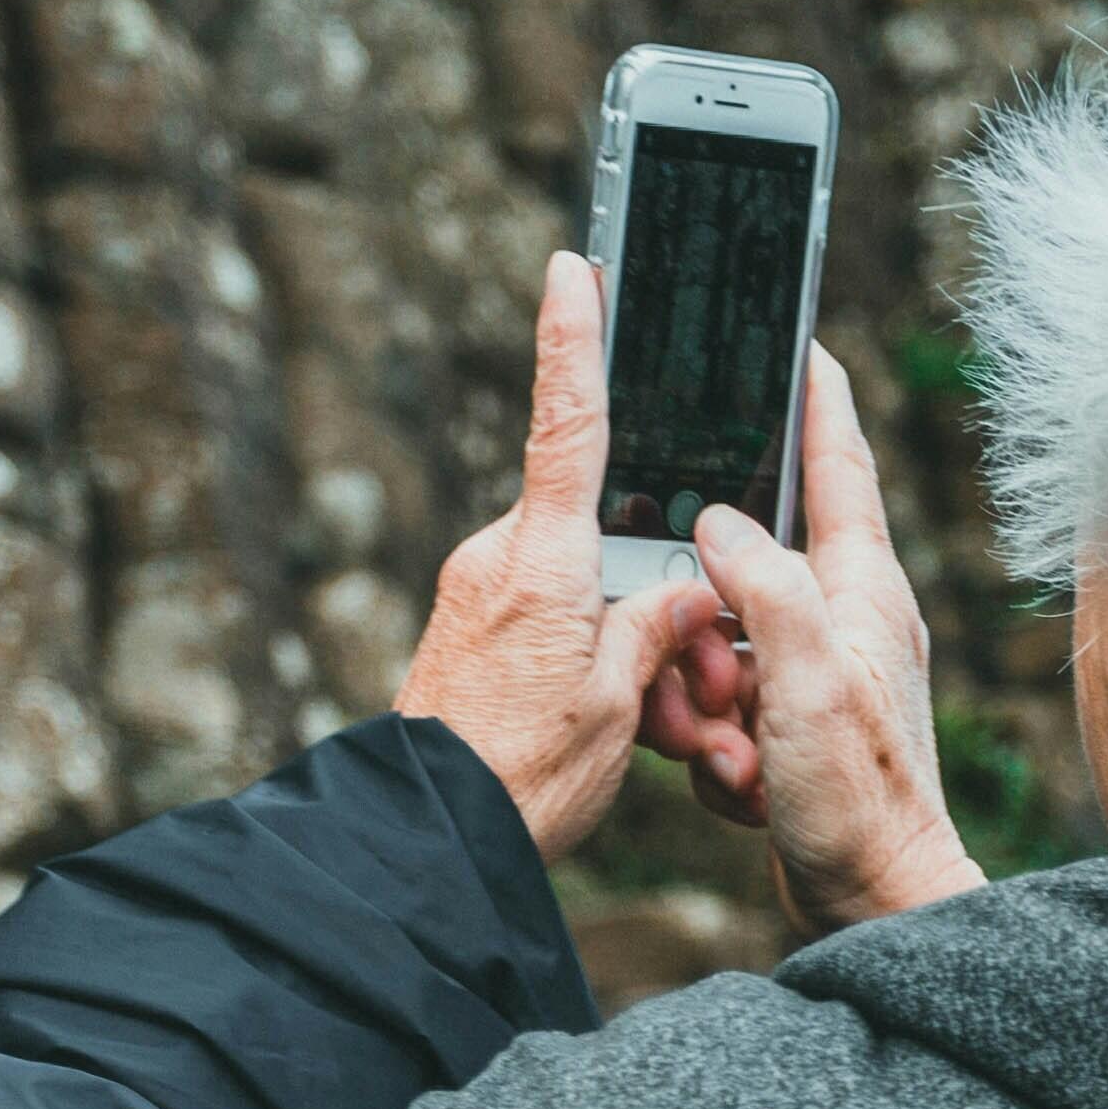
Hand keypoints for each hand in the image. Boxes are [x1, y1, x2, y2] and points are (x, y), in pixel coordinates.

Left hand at [394, 252, 724, 860]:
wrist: (423, 841)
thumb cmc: (519, 779)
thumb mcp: (614, 706)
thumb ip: (656, 630)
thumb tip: (682, 592)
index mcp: (542, 562)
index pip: (565, 423)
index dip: (572, 339)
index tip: (572, 267)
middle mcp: (499, 561)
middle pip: (600, 530)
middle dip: (651, 590)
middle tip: (683, 682)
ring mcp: (475, 594)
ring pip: (579, 584)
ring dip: (622, 642)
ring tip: (644, 727)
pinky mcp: (465, 631)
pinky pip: (545, 620)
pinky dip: (585, 660)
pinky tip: (603, 729)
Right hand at [638, 347, 984, 935]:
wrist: (876, 905)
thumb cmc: (859, 801)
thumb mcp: (808, 683)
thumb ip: (767, 589)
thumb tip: (720, 521)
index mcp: (863, 590)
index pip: (838, 466)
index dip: (814, 400)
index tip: (796, 341)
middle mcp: (846, 621)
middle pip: (745, 566)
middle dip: (703, 614)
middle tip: (711, 679)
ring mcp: (818, 675)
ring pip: (721, 640)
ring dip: (703, 694)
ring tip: (731, 748)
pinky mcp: (794, 726)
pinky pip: (724, 704)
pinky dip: (716, 743)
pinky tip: (740, 782)